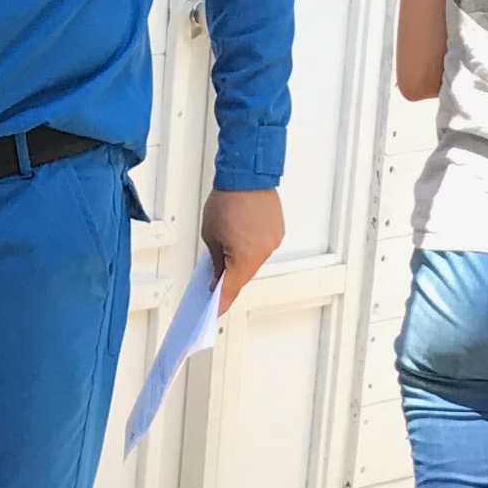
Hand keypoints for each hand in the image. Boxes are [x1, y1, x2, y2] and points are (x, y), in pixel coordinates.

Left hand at [199, 189, 282, 311]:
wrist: (247, 175)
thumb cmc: (227, 200)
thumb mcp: (210, 236)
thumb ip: (215, 261)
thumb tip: (217, 275)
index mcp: (245, 257)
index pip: (231, 289)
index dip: (220, 303)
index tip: (214, 312)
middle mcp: (263, 252)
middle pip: (244, 276)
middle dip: (229, 280)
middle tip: (214, 284)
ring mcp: (273, 242)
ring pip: (254, 262)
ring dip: (240, 263)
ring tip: (224, 256)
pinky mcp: (277, 231)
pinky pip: (262, 248)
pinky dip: (250, 249)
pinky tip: (239, 243)